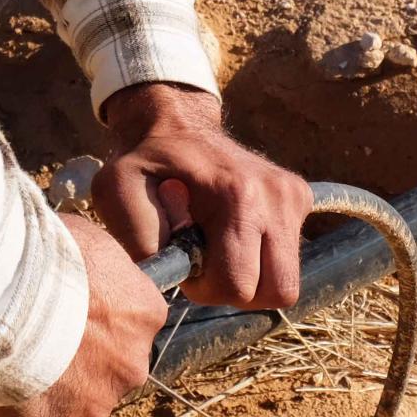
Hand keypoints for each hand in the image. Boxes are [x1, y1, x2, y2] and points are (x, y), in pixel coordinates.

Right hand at [0, 212, 163, 416]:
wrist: (7, 296)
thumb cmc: (41, 254)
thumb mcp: (80, 237)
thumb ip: (88, 263)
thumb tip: (69, 266)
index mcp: (142, 313)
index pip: (121, 322)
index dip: (83, 317)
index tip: (51, 308)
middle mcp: (129, 367)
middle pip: (96, 371)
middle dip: (63, 362)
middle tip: (15, 337)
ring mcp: (93, 409)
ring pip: (61, 407)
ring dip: (30, 392)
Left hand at [93, 82, 312, 310]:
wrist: (176, 124)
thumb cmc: (144, 163)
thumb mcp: (118, 192)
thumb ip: (137, 237)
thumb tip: (173, 272)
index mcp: (237, 197)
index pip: (238, 284)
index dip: (206, 287)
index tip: (186, 260)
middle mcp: (275, 196)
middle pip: (276, 291)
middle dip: (235, 289)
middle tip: (205, 263)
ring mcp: (292, 196)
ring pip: (287, 282)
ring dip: (252, 280)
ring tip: (220, 253)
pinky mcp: (299, 197)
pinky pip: (290, 258)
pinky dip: (262, 259)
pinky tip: (234, 235)